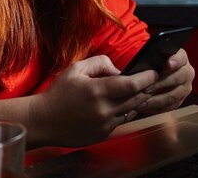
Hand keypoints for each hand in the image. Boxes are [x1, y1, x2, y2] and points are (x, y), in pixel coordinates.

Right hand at [28, 55, 157, 146]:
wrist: (44, 120)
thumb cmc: (59, 93)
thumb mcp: (76, 69)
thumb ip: (100, 63)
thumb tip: (119, 70)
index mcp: (97, 91)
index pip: (132, 84)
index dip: (147, 77)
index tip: (153, 72)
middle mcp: (103, 110)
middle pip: (136, 98)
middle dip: (145, 88)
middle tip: (150, 79)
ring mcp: (104, 124)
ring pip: (131, 111)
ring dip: (137, 100)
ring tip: (136, 90)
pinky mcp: (103, 134)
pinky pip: (121, 121)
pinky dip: (124, 111)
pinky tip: (119, 103)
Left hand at [136, 48, 194, 114]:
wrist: (153, 75)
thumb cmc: (150, 63)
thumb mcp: (151, 57)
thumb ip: (150, 57)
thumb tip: (142, 58)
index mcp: (181, 58)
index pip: (181, 58)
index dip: (175, 61)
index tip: (168, 64)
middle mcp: (187, 72)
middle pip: (178, 77)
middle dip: (160, 83)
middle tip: (146, 88)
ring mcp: (185, 87)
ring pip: (174, 95)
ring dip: (157, 99)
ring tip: (142, 101)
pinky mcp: (181, 99)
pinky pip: (171, 106)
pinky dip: (157, 107)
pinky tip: (145, 107)